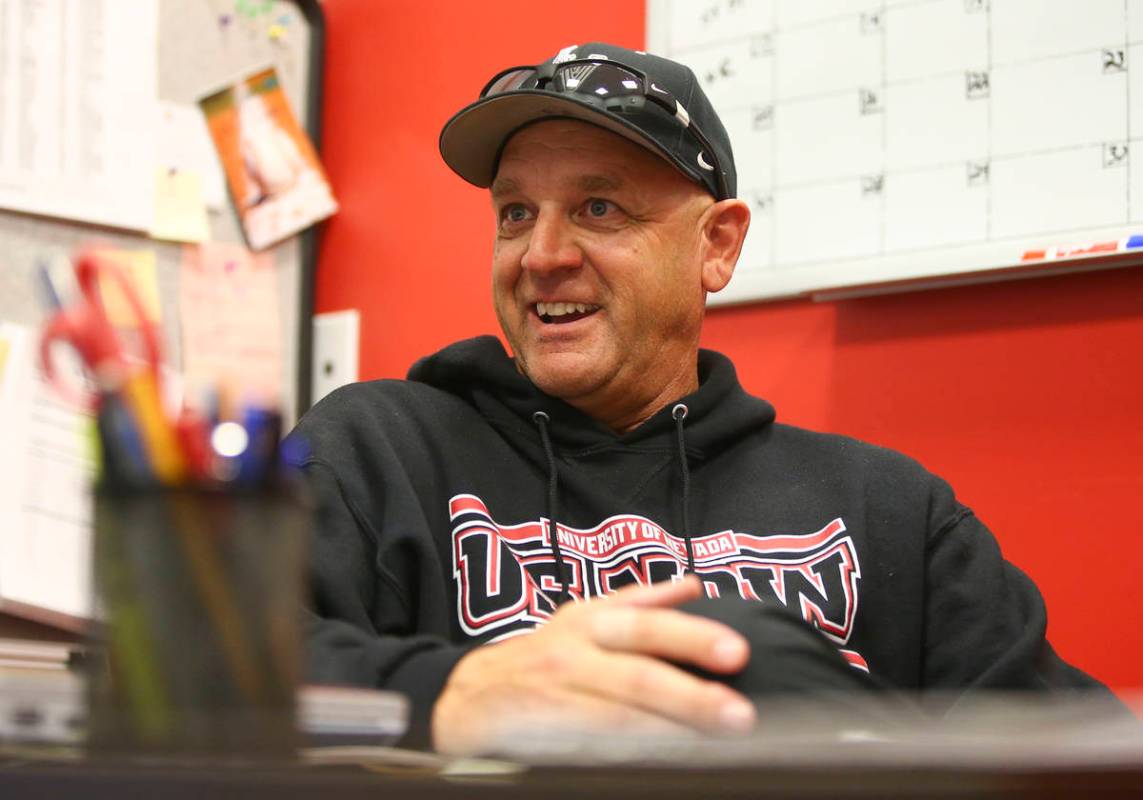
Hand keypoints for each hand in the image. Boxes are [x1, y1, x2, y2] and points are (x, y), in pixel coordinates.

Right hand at [431, 576, 754, 754]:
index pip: (648, 624)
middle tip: (739, 715)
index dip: (693, 636)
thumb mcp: (584, 618)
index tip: (738, 652)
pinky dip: (631, 755)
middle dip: (691, 695)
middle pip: (637, 674)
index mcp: (591, 622)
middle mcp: (574, 654)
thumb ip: (639, 601)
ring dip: (670, 732)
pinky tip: (666, 760)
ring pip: (618, 717)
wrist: (470, 696)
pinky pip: (592, 748)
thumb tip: (691, 586)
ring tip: (712, 744)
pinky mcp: (542, 735)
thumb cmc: (542, 658)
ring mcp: (557, 698)